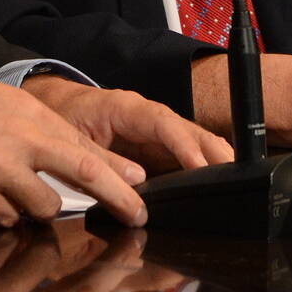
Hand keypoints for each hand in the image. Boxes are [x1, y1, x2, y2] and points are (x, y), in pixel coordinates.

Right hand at [0, 52, 147, 226]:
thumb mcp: (9, 104)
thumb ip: (50, 132)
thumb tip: (92, 157)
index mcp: (32, 117)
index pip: (88, 155)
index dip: (119, 180)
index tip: (140, 194)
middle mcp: (19, 146)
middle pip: (80, 182)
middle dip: (113, 201)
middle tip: (134, 216)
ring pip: (42, 209)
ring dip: (40, 205)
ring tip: (21, 184)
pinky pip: (5, 219)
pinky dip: (6, 212)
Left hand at [20, 74, 232, 174]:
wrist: (55, 107)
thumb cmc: (62, 118)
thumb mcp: (74, 140)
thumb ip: (103, 161)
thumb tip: (135, 183)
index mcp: (127, 109)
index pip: (164, 123)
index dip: (184, 145)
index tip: (200, 165)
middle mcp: (147, 118)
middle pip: (188, 131)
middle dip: (213, 151)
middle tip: (236, 174)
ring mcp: (153, 132)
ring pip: (191, 143)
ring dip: (212, 160)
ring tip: (235, 180)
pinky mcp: (154, 147)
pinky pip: (182, 155)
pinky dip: (201, 167)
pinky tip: (215, 182)